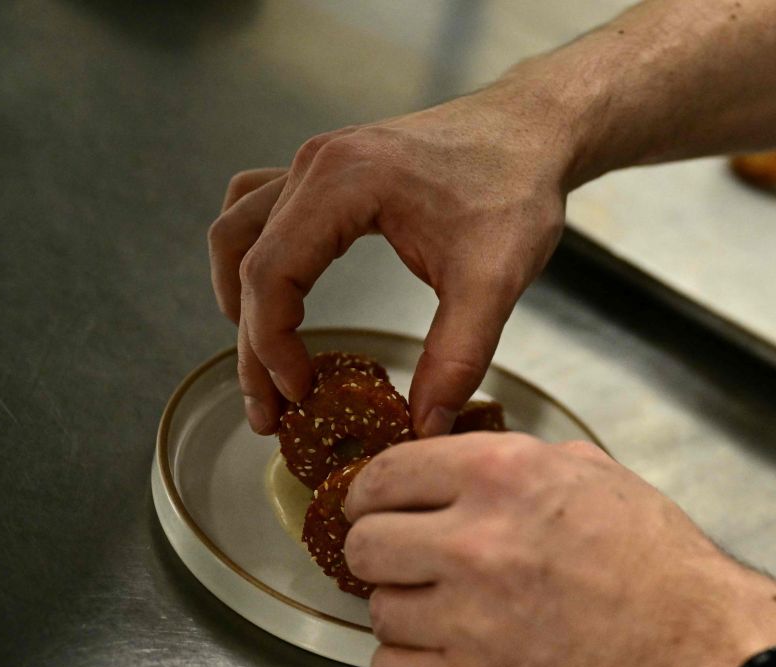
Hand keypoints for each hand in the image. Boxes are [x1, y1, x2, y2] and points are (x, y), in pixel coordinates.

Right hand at [207, 89, 572, 435]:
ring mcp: (320, 163)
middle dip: (250, 342)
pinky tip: (275, 296)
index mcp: (343, 182)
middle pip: (245, 258)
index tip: (301, 395)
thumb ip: (458, 356)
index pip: (270, 273)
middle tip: (270, 411)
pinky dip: (256, 256)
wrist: (534, 130)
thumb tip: (426, 426)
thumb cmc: (516, 187)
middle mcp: (318, 165)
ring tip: (262, 361)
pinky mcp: (334, 171)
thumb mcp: (495, 280)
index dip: (272, 345)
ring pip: (240, 229)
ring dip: (240, 296)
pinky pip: (262, 208)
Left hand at [342, 433, 775, 666]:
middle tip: (403, 559)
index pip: (385, 474)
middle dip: (380, 551)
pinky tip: (434, 654)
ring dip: (404, 610)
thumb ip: (512, 461)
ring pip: (377, 612)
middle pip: (364, 545)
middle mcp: (476, 540)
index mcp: (502, 474)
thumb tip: (456, 467)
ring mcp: (471, 616)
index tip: (373, 506)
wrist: (694, 638)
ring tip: (441, 609)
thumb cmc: (655, 556)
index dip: (372, 493)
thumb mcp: (589, 470)